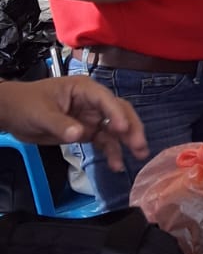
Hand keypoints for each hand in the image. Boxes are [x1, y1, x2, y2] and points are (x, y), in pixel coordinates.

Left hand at [0, 78, 147, 170]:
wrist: (12, 114)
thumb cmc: (26, 104)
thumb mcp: (41, 113)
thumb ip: (60, 124)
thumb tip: (79, 134)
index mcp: (84, 89)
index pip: (105, 100)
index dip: (116, 113)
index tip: (123, 130)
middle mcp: (93, 102)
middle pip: (118, 112)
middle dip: (131, 128)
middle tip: (140, 145)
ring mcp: (91, 118)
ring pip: (115, 129)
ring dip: (127, 142)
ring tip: (139, 156)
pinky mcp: (87, 132)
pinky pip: (104, 141)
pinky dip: (111, 152)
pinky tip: (116, 164)